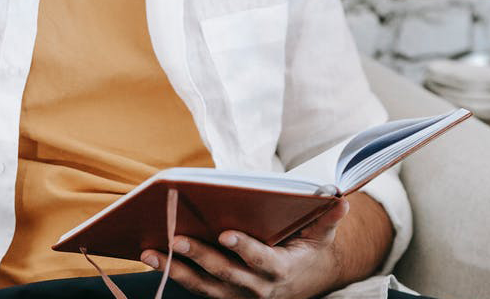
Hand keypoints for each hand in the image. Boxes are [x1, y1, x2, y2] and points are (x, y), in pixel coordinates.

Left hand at [140, 197, 349, 298]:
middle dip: (199, 256)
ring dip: (175, 269)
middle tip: (176, 238)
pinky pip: (195, 287)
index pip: (261, 261)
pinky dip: (172, 273)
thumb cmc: (307, 247)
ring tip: (149, 252)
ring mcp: (237, 295)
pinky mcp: (222, 295)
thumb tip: (340, 199)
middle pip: (225, 274)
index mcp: (281, 270)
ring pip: (203, 285)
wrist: (304, 279)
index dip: (245, 249)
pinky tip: (151, 256)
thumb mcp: (321, 233)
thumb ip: (327, 217)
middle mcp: (257, 288)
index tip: (226, 234)